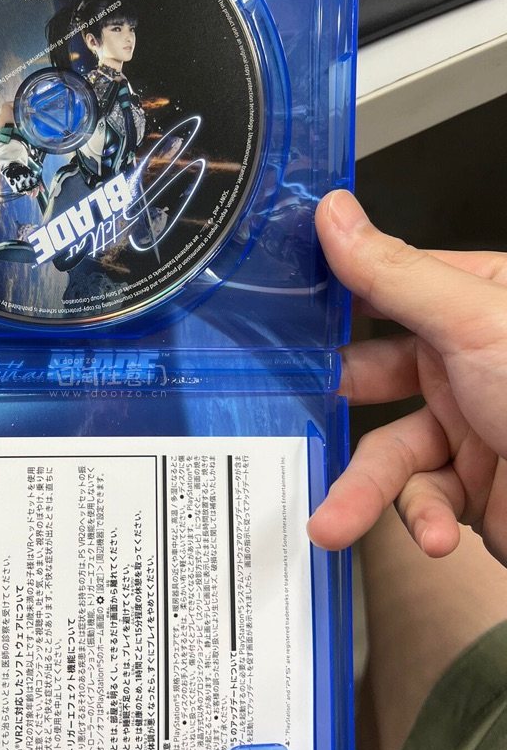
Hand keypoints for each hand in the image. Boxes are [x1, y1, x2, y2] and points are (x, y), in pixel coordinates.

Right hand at [308, 190, 506, 562]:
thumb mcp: (474, 324)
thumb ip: (395, 274)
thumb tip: (334, 216)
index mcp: (474, 306)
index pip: (387, 289)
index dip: (332, 299)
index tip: (276, 308)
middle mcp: (468, 363)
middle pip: (374, 376)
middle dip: (334, 405)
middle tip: (290, 411)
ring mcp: (469, 427)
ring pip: (389, 453)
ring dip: (364, 492)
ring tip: (335, 520)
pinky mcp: (471, 489)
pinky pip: (422, 501)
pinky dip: (423, 521)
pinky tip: (437, 533)